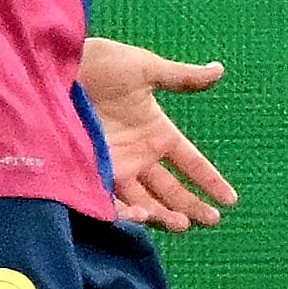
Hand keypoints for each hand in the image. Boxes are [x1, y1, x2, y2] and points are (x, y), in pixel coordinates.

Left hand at [79, 38, 237, 228]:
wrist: (56, 69)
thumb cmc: (101, 64)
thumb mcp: (145, 69)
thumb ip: (182, 78)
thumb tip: (219, 70)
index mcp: (156, 131)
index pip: (190, 162)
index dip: (209, 179)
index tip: (230, 199)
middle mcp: (139, 154)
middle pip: (171, 188)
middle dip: (192, 206)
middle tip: (211, 221)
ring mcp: (116, 166)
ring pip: (146, 200)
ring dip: (165, 215)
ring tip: (182, 224)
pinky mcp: (92, 174)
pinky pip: (114, 202)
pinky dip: (130, 212)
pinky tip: (145, 215)